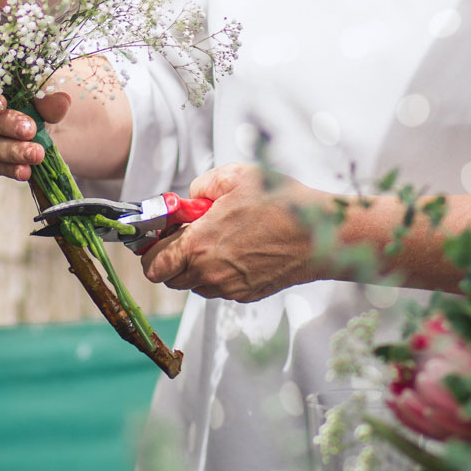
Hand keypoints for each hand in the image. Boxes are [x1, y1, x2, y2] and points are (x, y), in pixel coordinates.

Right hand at [0, 93, 55, 181]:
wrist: (30, 119)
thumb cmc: (27, 94)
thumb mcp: (38, 89)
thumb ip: (46, 94)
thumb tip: (61, 102)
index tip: (2, 103)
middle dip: (2, 126)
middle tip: (30, 130)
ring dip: (10, 151)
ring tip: (36, 154)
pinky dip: (8, 168)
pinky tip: (25, 171)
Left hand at [138, 162, 323, 302]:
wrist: (320, 235)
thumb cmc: (281, 204)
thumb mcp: (236, 176)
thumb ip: (202, 185)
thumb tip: (190, 198)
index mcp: (198, 245)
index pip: (153, 264)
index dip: (150, 250)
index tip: (160, 235)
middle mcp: (209, 273)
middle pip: (169, 278)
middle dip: (171, 258)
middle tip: (188, 234)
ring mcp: (228, 287)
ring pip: (194, 284)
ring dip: (195, 267)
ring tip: (217, 240)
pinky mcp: (245, 294)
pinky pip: (219, 288)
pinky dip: (218, 273)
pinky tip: (237, 251)